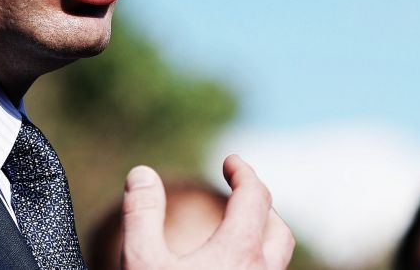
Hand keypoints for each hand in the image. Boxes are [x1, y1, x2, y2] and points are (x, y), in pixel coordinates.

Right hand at [120, 155, 293, 268]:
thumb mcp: (141, 261)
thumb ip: (142, 214)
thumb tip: (142, 173)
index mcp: (239, 252)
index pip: (255, 196)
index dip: (243, 172)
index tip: (230, 161)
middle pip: (278, 230)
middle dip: (259, 205)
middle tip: (236, 194)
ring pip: (276, 260)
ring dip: (261, 238)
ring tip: (233, 232)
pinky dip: (254, 262)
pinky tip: (226, 266)